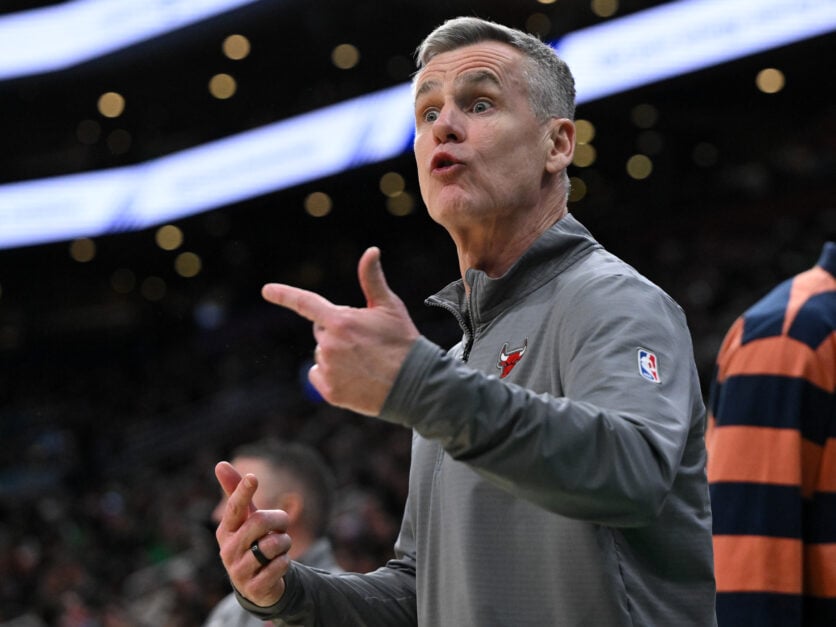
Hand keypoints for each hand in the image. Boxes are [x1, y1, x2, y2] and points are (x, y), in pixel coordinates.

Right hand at [214, 461, 291, 606]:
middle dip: (279, 519)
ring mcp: (239, 571)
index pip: (235, 508)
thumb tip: (220, 463)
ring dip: (284, 543)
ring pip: (274, 545)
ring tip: (278, 548)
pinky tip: (277, 566)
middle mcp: (228, 550)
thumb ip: (236, 492)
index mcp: (226, 530)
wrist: (257, 584)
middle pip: (259, 522)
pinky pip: (280, 565)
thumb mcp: (246, 518)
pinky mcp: (254, 588)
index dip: (243, 492)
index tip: (253, 477)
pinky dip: (285, 562)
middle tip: (281, 524)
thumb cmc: (252, 542)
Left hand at [262, 246, 419, 415]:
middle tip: (364, 342)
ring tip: (364, 362)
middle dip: (337, 332)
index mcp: (341, 321)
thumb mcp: (389, 307)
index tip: (266, 290)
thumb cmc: (402, 341)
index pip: (306, 303)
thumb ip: (372, 279)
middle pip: (321, 331)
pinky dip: (331, 376)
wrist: (415, 385)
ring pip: (322, 354)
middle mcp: (329, 344)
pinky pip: (318, 376)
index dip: (284, 295)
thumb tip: (371, 250)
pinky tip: (354, 378)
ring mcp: (328, 369)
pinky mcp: (329, 391)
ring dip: (336, 355)